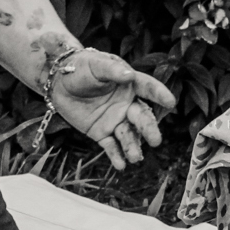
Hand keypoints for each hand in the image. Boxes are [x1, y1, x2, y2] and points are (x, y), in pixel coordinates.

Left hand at [49, 49, 176, 168]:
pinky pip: (111, 145)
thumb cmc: (80, 67)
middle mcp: (127, 104)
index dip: (159, 94)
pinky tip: (121, 165)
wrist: (58, 81)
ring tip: (135, 157)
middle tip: (155, 140)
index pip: (147, 88)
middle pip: (141, 117)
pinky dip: (116, 156)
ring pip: (128, 135)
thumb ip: (112, 70)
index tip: (171, 102)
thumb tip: (129, 75)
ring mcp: (115, 120)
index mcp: (129, 84)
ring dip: (133, 146)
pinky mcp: (101, 132)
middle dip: (149, 129)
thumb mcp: (95, 65)